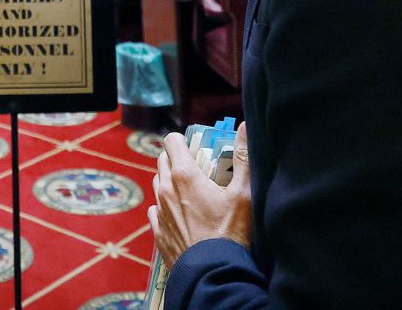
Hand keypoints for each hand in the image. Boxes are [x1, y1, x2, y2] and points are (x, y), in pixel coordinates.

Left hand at [148, 124, 251, 268]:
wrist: (213, 274)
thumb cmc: (230, 233)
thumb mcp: (243, 194)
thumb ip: (244, 157)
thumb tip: (245, 126)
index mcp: (184, 175)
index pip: (171, 141)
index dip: (183, 140)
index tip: (196, 147)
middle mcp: (166, 189)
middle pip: (163, 160)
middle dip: (176, 158)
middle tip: (197, 168)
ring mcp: (160, 212)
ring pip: (157, 184)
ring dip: (169, 182)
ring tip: (190, 191)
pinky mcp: (158, 233)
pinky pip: (156, 211)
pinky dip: (165, 207)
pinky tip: (180, 215)